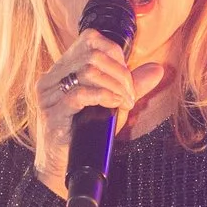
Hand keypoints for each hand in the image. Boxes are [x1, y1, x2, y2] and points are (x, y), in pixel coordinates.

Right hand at [30, 23, 139, 199]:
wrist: (62, 167)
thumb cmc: (86, 135)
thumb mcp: (113, 104)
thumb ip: (132, 84)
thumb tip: (157, 69)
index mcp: (63, 68)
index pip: (89, 39)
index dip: (114, 52)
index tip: (127, 75)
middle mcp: (52, 77)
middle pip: (92, 54)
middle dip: (120, 73)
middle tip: (130, 94)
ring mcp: (49, 94)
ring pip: (87, 71)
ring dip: (115, 86)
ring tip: (125, 102)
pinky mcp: (52, 113)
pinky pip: (80, 95)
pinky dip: (104, 97)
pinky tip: (114, 105)